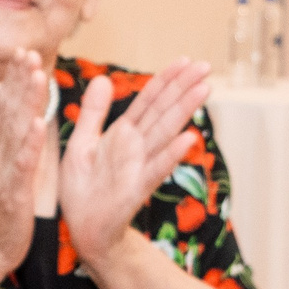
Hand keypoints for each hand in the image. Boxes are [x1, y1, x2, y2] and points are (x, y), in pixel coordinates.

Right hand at [0, 49, 53, 278]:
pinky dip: (30, 145)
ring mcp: (2, 173)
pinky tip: (39, 125)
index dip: (14, 78)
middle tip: (28, 50)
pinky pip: (22, 166)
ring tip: (35, 76)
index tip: (24, 49)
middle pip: (8, 112)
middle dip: (19, 81)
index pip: (5, 107)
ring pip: (14, 133)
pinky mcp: (12, 193)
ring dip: (25, 103)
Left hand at [59, 58, 209, 264]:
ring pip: (165, 133)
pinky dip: (171, 154)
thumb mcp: (81, 142)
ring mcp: (140, 167)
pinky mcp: (136, 189)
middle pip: (163, 111)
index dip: (166, 80)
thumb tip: (103, 78)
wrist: (82, 228)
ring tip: (204, 90)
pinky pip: (156, 169)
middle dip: (183, 88)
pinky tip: (189, 138)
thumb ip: (93, 113)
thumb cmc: (83, 188)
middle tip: (206, 66)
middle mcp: (137, 147)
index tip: (185, 60)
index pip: (149, 100)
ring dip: (184, 112)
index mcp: (124, 134)